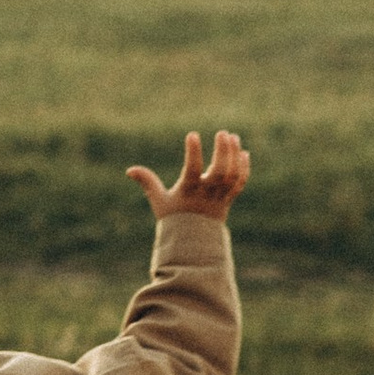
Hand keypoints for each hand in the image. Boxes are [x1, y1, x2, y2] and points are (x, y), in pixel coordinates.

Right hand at [127, 130, 249, 221]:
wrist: (192, 242)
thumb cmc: (173, 218)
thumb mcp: (158, 200)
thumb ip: (147, 182)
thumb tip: (129, 170)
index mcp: (188, 191)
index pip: (192, 169)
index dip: (193, 152)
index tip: (192, 134)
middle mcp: (206, 193)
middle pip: (220, 172)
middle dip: (223, 151)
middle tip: (222, 133)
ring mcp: (220, 197)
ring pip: (232, 175)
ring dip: (234, 155)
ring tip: (232, 137)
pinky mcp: (228, 199)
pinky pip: (240, 183)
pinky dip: (244, 168)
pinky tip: (243, 152)